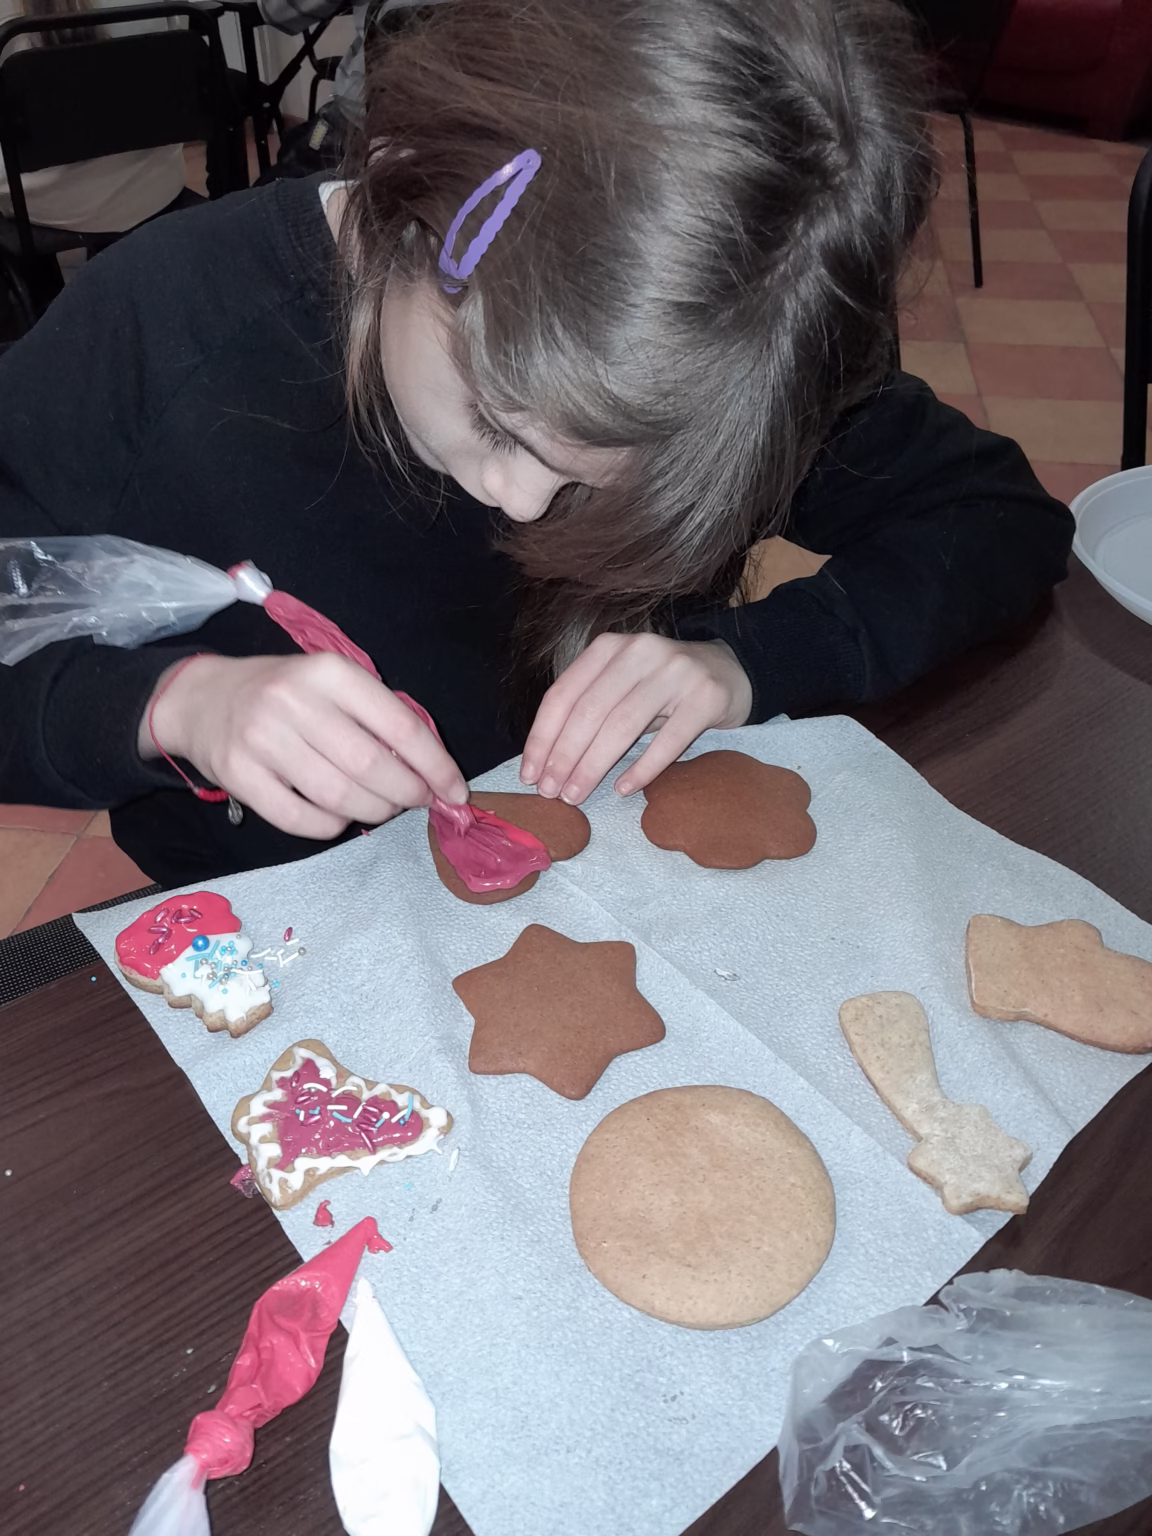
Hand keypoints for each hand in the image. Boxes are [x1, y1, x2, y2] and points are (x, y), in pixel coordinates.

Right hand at [141, 653, 467, 839]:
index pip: (400, 725)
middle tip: (416, 801)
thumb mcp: (330, 683)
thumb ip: (377, 716)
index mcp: (328, 671)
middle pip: (371, 766)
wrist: (202, 698)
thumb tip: (432, 770)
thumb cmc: (283, 693)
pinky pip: (302, 820)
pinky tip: (339, 816)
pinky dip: (332, 827)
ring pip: (339, 797)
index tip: (454, 790)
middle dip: (407, 793)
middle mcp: (294, 701)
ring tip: (381, 807)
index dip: (435, 765)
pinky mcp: (239, 774)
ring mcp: (262, 739)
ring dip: (374, 811)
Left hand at [520, 634, 752, 803]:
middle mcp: (640, 651)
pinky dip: (642, 769)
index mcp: (609, 647)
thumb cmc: (661, 688)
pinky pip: (667, 741)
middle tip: (551, 792)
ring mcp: (676, 672)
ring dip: (593, 766)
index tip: (530, 774)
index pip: (563, 694)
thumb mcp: (622, 685)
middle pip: (589, 711)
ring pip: (622, 726)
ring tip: (576, 795)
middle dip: (564, 757)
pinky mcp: (706, 697)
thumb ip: (589, 708)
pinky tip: (622, 789)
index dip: (542, 737)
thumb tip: (545, 761)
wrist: (729, 672)